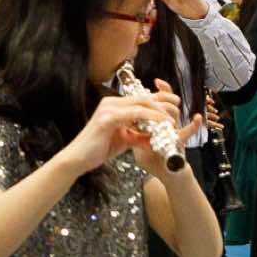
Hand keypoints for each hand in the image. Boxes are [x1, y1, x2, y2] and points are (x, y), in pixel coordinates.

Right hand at [67, 91, 184, 173]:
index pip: (140, 98)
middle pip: (143, 97)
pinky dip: (151, 117)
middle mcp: (110, 103)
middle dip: (163, 101)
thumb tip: (155, 137)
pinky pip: (135, 113)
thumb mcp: (124, 141)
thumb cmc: (97, 150)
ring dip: (159, 111)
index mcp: (113, 106)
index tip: (174, 103)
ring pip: (141, 104)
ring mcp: (108, 109)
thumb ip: (138, 136)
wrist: (78, 159)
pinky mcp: (108, 118)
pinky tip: (161, 124)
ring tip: (171, 119)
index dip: (158, 99)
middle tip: (178, 106)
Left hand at [126, 79, 203, 180]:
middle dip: (165, 96)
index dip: (156, 94)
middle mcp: (167, 126)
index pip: (156, 104)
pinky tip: (197, 118)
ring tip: (172, 100)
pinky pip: (188, 133)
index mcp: (155, 124)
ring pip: (176, 115)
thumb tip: (124, 122)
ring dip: (173, 108)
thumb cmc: (152, 160)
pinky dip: (193, 126)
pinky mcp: (181, 143)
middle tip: (159, 85)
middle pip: (167, 105)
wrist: (164, 175)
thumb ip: (134, 133)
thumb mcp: (138, 143)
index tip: (156, 82)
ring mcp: (175, 133)